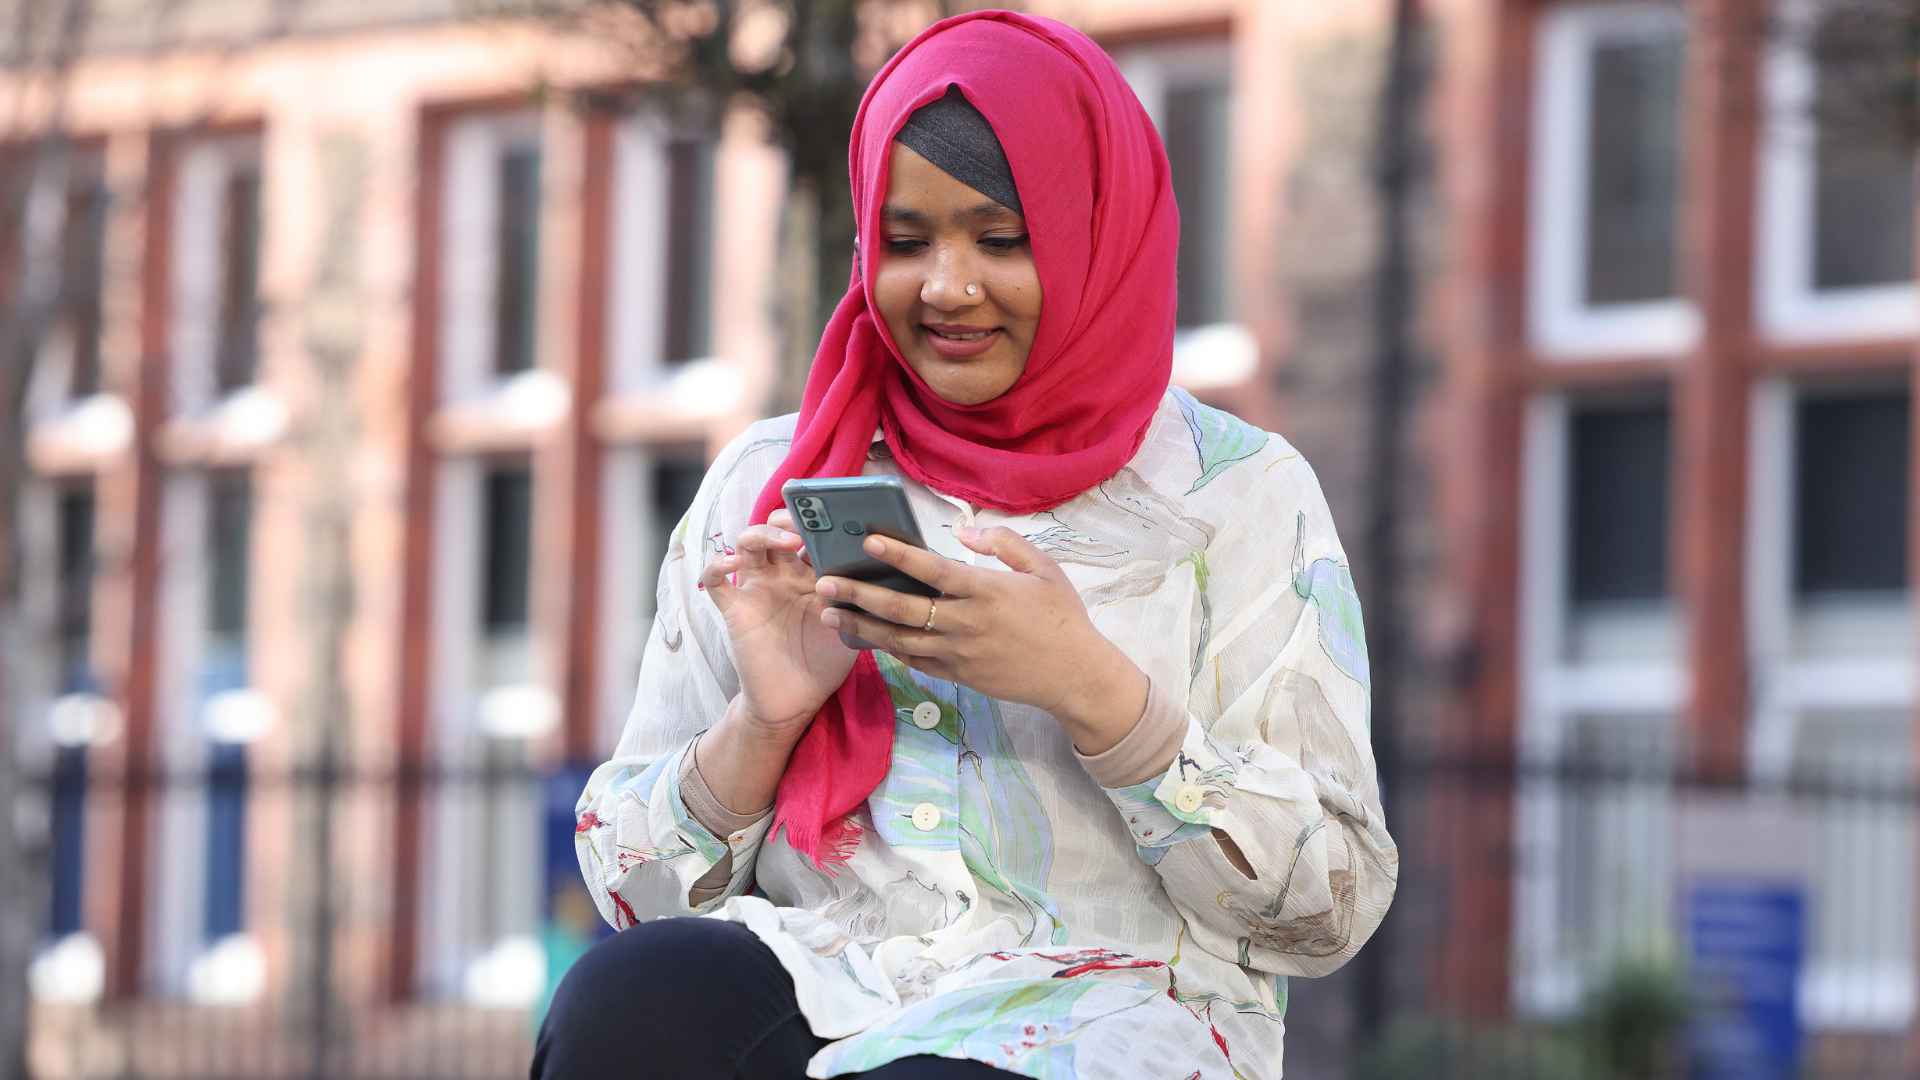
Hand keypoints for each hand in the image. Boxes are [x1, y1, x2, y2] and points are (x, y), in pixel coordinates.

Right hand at [699, 509, 855, 742]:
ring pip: (747, 544)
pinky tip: (732, 562)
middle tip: (807, 522)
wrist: (795, 702)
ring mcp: (757, 590)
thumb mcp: (851, 627)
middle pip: (777, 530)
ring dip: (762, 534)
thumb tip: (881, 571)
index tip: (836, 516)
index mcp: (811, 576)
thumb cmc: (825, 663)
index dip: (818, 522)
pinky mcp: (735, 609)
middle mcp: (782, 576)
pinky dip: (717, 565)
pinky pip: (715, 581)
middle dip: (788, 519)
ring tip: (786, 542)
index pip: (810, 536)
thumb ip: (859, 600)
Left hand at [814, 526, 1148, 752]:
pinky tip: (864, 638)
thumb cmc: (1062, 616)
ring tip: (828, 613)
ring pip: (899, 640)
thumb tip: (964, 532)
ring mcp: (959, 654)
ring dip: (861, 626)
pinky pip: (915, 662)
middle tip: (823, 582)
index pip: (933, 571)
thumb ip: (1004, 543)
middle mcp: (966, 624)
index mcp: (985, 592)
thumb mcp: (1044, 568)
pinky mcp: (959, 676)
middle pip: (902, 609)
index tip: (868, 540)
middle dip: (859, 594)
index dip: (898, 555)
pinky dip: (887, 650)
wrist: (1075, 675)